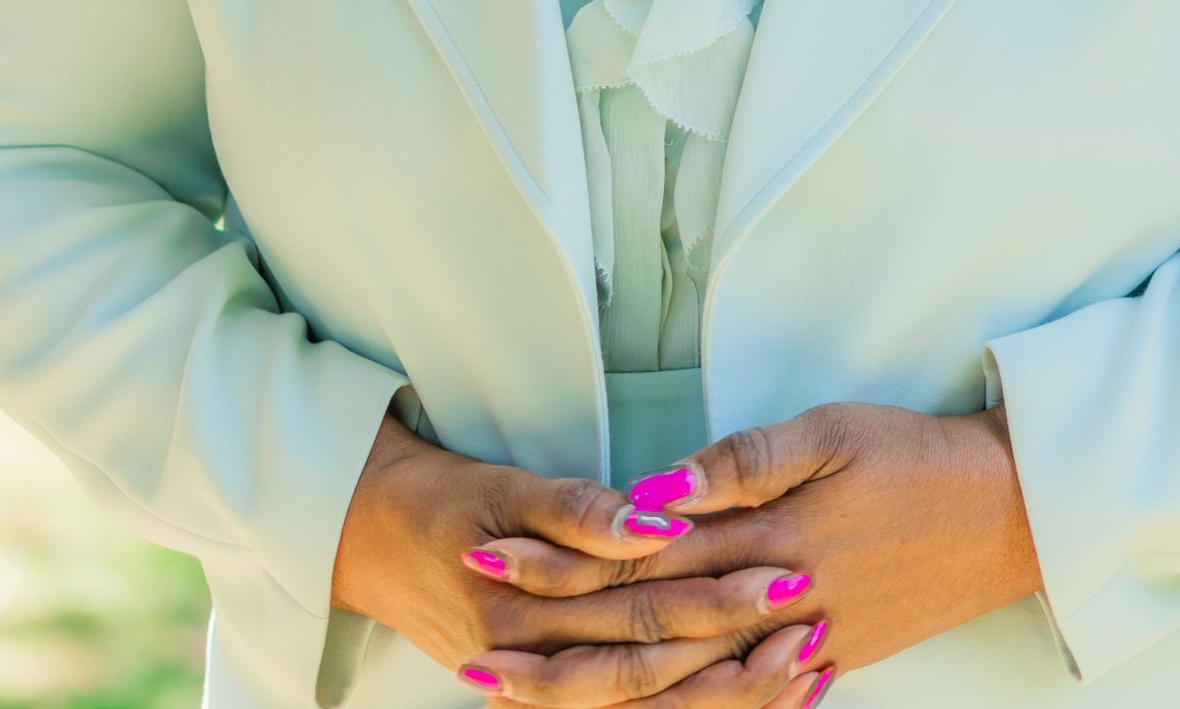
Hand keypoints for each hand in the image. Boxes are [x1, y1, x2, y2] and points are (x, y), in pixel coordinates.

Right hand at [331, 410, 821, 698]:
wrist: (371, 542)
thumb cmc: (444, 506)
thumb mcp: (501, 493)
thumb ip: (575, 510)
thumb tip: (652, 518)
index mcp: (528, 617)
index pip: (641, 614)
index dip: (715, 599)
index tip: (780, 574)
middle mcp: (539, 667)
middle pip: (655, 672)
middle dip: (737, 652)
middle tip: (808, 618)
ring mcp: (543, 689)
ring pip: (648, 707)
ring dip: (727, 693)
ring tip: (802, 667)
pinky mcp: (551, 692)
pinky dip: (691, 707)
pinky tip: (752, 695)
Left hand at [470, 403, 1042, 694]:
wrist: (1005, 518)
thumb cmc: (915, 456)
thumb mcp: (833, 430)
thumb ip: (743, 463)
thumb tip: (657, 489)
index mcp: (767, 537)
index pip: (641, 556)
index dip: (561, 560)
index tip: (490, 557)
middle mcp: (772, 606)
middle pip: (646, 629)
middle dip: (555, 639)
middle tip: (474, 645)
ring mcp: (799, 649)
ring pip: (682, 684)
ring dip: (600, 691)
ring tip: (527, 695)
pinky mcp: (825, 667)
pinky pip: (736, 707)